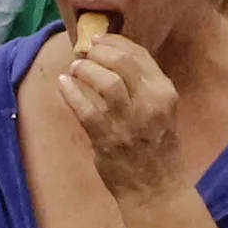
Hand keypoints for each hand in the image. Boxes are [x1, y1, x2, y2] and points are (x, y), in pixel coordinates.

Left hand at [48, 15, 188, 198]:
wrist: (156, 189)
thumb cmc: (156, 146)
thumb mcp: (160, 109)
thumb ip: (142, 84)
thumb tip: (111, 56)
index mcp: (165, 92)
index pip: (140, 55)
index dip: (115, 41)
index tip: (99, 38)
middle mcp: (150, 103)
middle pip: (122, 62)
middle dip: (99, 51)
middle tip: (85, 51)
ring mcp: (129, 121)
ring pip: (105, 81)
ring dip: (86, 69)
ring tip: (76, 68)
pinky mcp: (107, 138)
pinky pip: (84, 108)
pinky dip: (70, 92)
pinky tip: (63, 84)